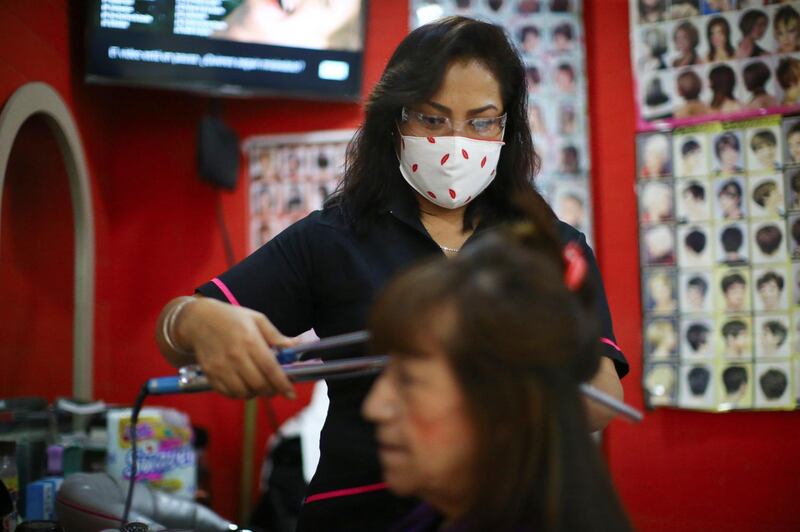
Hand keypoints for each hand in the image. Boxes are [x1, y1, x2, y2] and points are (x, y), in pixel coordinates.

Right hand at [176, 297, 298, 398]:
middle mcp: (235, 356)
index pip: (270, 369)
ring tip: (260, 385)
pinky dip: (239, 394)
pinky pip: (228, 393)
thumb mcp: (257, 319)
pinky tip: (244, 385)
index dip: (283, 384)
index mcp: (250, 340)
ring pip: (243, 393)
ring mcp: (220, 367)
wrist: (198, 320)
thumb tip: (295, 346)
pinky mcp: (210, 374)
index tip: (291, 394)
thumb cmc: (231, 318)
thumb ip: (276, 336)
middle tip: (277, 387)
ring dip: (256, 393)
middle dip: (272, 391)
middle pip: (258, 384)